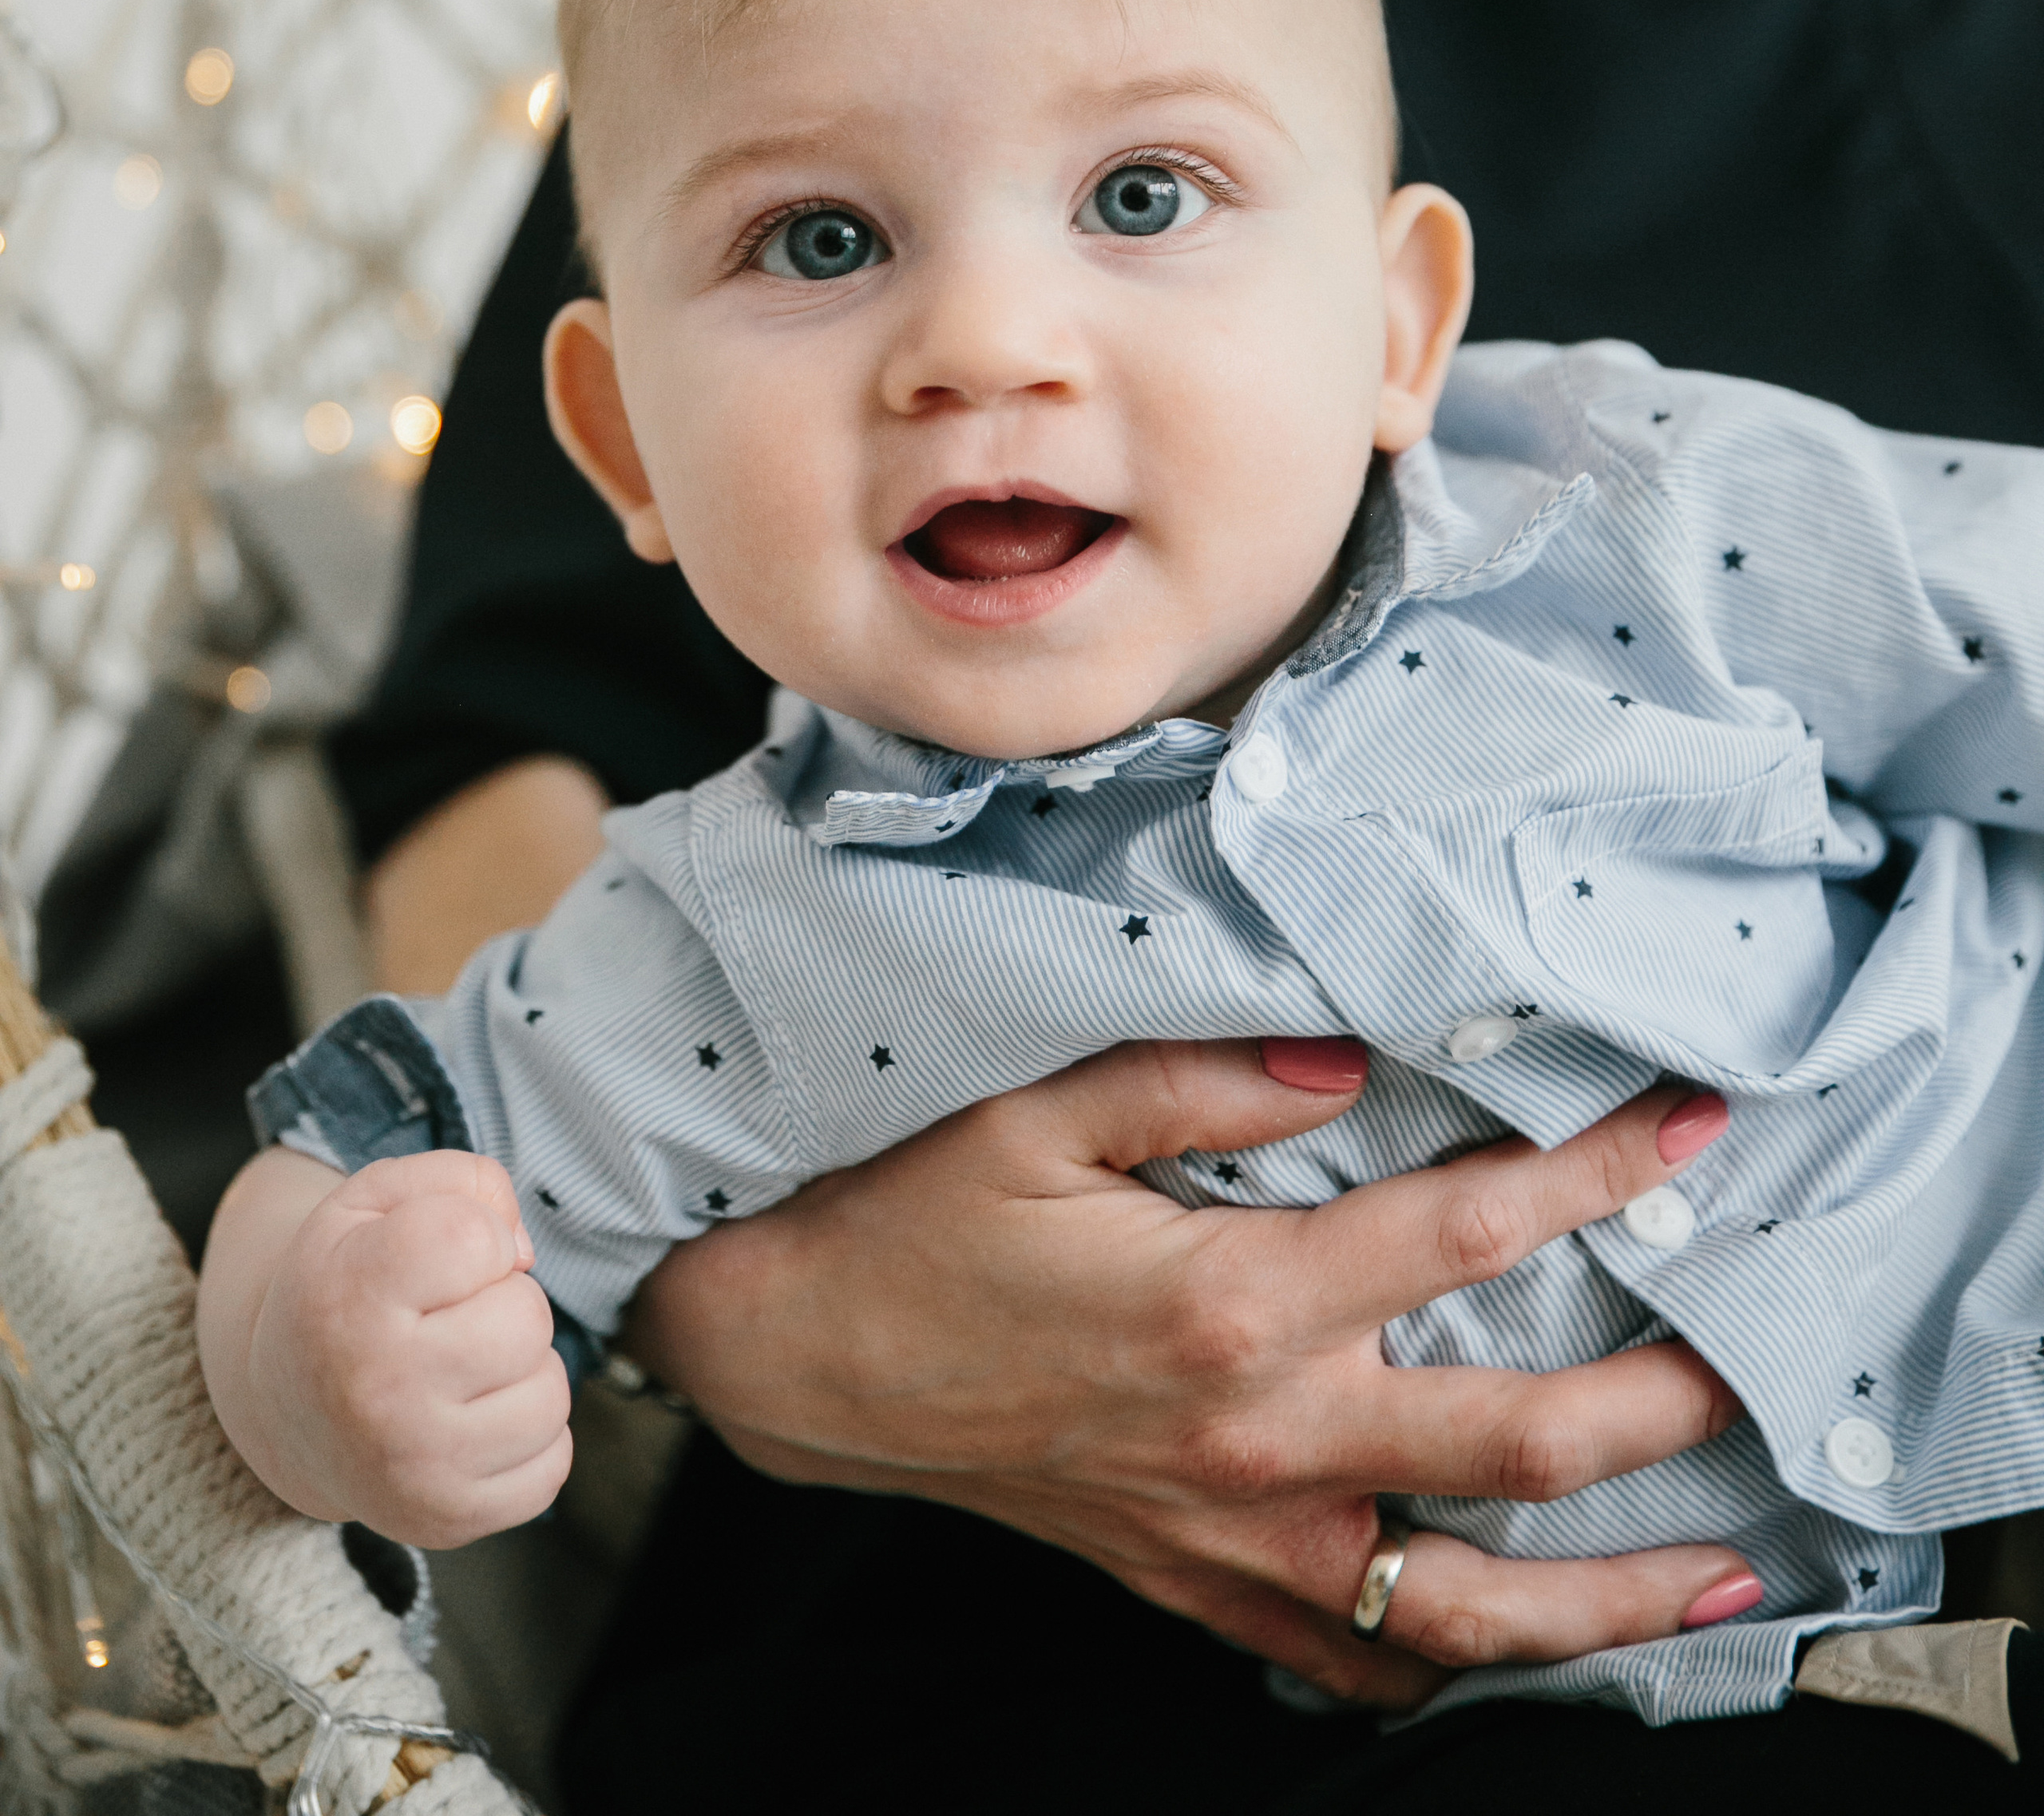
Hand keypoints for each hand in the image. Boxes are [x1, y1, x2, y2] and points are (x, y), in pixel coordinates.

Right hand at [240, 1151, 572, 1546]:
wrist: (286, 1409)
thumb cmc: (348, 1285)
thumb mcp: (376, 1201)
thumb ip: (462, 1181)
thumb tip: (522, 1254)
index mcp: (349, 1300)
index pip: (475, 1238)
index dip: (475, 1234)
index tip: (434, 1257)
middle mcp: (377, 1392)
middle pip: (527, 1319)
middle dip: (504, 1303)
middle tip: (448, 1319)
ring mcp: (413, 1468)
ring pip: (551, 1394)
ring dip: (523, 1371)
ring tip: (463, 1368)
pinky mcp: (446, 1521)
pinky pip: (553, 1465)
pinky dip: (529, 1437)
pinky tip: (474, 1420)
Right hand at [628, 1042, 1750, 1705]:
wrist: (803, 1355)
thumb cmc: (919, 1217)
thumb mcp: (1042, 1106)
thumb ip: (1209, 1076)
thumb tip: (1354, 1056)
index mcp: (1235, 1299)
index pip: (1471, 1230)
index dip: (1599, 1173)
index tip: (1689, 1129)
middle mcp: (1261, 1437)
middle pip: (1519, 1439)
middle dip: (1661, 1400)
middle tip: (1753, 1360)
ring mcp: (1237, 1535)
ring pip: (1465, 1602)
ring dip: (1606, 1593)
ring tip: (1715, 1576)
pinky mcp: (1198, 1586)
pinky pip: (1351, 1665)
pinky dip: (1449, 1663)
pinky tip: (1515, 1644)